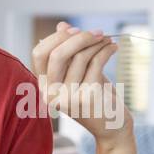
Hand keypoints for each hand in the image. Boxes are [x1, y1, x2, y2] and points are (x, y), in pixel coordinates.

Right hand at [30, 22, 132, 143]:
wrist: (113, 128)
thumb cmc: (95, 98)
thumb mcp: (80, 73)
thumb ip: (69, 52)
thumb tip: (62, 25)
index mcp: (44, 87)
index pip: (39, 54)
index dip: (57, 38)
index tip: (76, 30)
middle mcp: (51, 94)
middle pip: (58, 54)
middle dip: (80, 38)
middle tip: (99, 32)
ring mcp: (68, 98)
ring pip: (80, 57)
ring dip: (98, 43)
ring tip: (109, 41)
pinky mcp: (87, 98)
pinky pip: (96, 63)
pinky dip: (106, 51)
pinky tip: (114, 48)